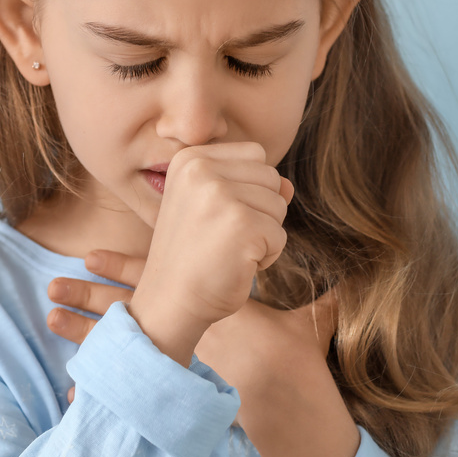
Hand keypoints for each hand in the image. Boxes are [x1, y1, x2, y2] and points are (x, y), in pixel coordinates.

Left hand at [46, 250, 337, 409]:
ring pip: (119, 339)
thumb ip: (324, 301)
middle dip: (88, 297)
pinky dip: (100, 377)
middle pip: (126, 307)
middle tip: (50, 288)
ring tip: (48, 320)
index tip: (88, 252)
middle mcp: (183, 325)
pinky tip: (70, 390)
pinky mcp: (177, 380)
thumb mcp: (307, 324)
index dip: (121, 263)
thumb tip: (352, 281)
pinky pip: (128, 377)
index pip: (155, 276)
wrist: (284, 406)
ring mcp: (176, 354)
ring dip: (82, 333)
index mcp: (207, 301)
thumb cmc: (294, 361)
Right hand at [133, 142, 294, 330]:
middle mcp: (201, 170)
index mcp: (189, 159)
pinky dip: (266, 258)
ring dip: (264, 235)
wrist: (169, 301)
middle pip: (271, 178)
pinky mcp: (242, 224)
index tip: (215, 217)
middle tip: (222, 238)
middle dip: (260, 212)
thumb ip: (250, 187)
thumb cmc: (193, 256)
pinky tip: (234, 265)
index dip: (249, 190)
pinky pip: (280, 236)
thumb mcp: (214, 209)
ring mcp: (220, 196)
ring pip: (279, 206)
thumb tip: (288, 185)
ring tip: (228, 251)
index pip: (255, 154)